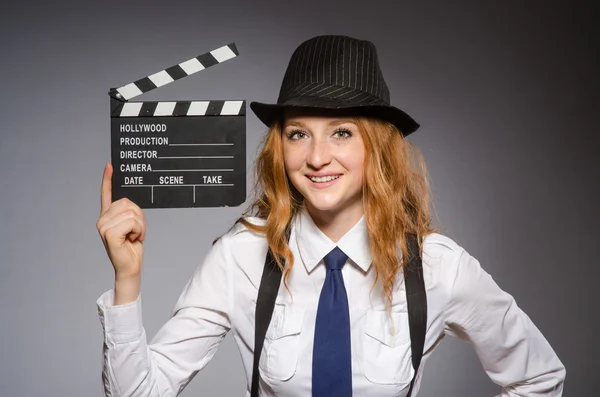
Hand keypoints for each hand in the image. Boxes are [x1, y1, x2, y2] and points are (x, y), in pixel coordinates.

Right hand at [96, 161, 146, 279]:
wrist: (130, 267)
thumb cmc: (132, 248)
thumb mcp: (132, 227)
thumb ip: (129, 213)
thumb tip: (131, 204)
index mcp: (107, 216)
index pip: (107, 193)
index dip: (108, 179)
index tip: (110, 165)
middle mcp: (102, 219)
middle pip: (128, 203)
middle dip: (140, 216)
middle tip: (137, 231)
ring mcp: (103, 226)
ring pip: (132, 213)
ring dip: (140, 225)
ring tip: (135, 236)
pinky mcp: (109, 234)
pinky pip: (131, 222)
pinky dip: (139, 230)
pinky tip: (134, 239)